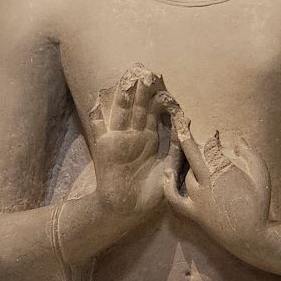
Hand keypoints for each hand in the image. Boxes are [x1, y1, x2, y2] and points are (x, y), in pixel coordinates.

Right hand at [87, 68, 165, 226]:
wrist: (128, 209)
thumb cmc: (150, 193)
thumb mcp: (169, 168)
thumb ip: (176, 148)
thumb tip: (184, 124)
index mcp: (150, 138)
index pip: (154, 113)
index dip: (159, 98)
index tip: (165, 83)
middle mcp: (134, 135)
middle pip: (137, 107)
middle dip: (141, 90)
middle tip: (147, 71)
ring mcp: (118, 139)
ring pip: (120, 112)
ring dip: (122, 96)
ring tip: (127, 78)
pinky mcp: (104, 147)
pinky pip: (98, 128)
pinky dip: (96, 116)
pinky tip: (96, 101)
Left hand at [163, 122, 272, 261]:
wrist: (251, 237)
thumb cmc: (259, 204)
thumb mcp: (261, 174)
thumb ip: (249, 153)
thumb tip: (236, 139)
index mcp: (223, 171)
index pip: (210, 146)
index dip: (211, 137)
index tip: (215, 133)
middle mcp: (206, 182)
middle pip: (192, 154)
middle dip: (186, 135)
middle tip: (183, 121)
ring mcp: (197, 198)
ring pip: (187, 173)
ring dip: (190, 162)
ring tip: (190, 152)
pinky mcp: (193, 212)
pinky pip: (174, 197)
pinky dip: (168, 185)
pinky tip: (167, 172)